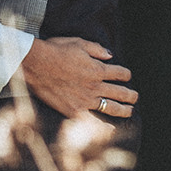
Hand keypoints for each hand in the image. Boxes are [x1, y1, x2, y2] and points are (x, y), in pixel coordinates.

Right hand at [20, 37, 136, 119]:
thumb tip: (110, 56)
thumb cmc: (55, 51)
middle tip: (135, 97)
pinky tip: (110, 128)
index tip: (126, 76)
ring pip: (111, 107)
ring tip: (130, 111)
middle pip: (120, 92)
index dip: (126, 74)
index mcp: (98, 69)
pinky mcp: (73, 111)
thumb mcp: (78, 43)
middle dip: (130, 95)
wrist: (35, 65)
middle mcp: (95, 86)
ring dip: (124, 110)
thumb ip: (97, 49)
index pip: (120, 73)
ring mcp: (85, 100)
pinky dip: (103, 124)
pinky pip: (93, 120)